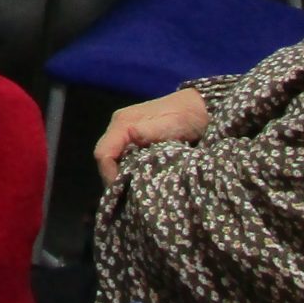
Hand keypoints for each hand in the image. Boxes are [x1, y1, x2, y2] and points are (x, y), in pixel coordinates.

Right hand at [95, 88, 210, 184]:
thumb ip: (150, 131)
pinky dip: (127, 171)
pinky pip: (122, 158)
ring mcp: (125, 133)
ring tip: (135, 191)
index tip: (124, 192)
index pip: (103, 153)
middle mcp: (119, 127)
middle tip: (130, 196)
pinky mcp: (133, 139)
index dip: (109, 175)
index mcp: (123, 122)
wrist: (200, 106)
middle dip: (113, 178)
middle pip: (105, 158)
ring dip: (120, 176)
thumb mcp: (172, 124)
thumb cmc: (187, 116)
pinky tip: (140, 181)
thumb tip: (130, 135)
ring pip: (112, 159)